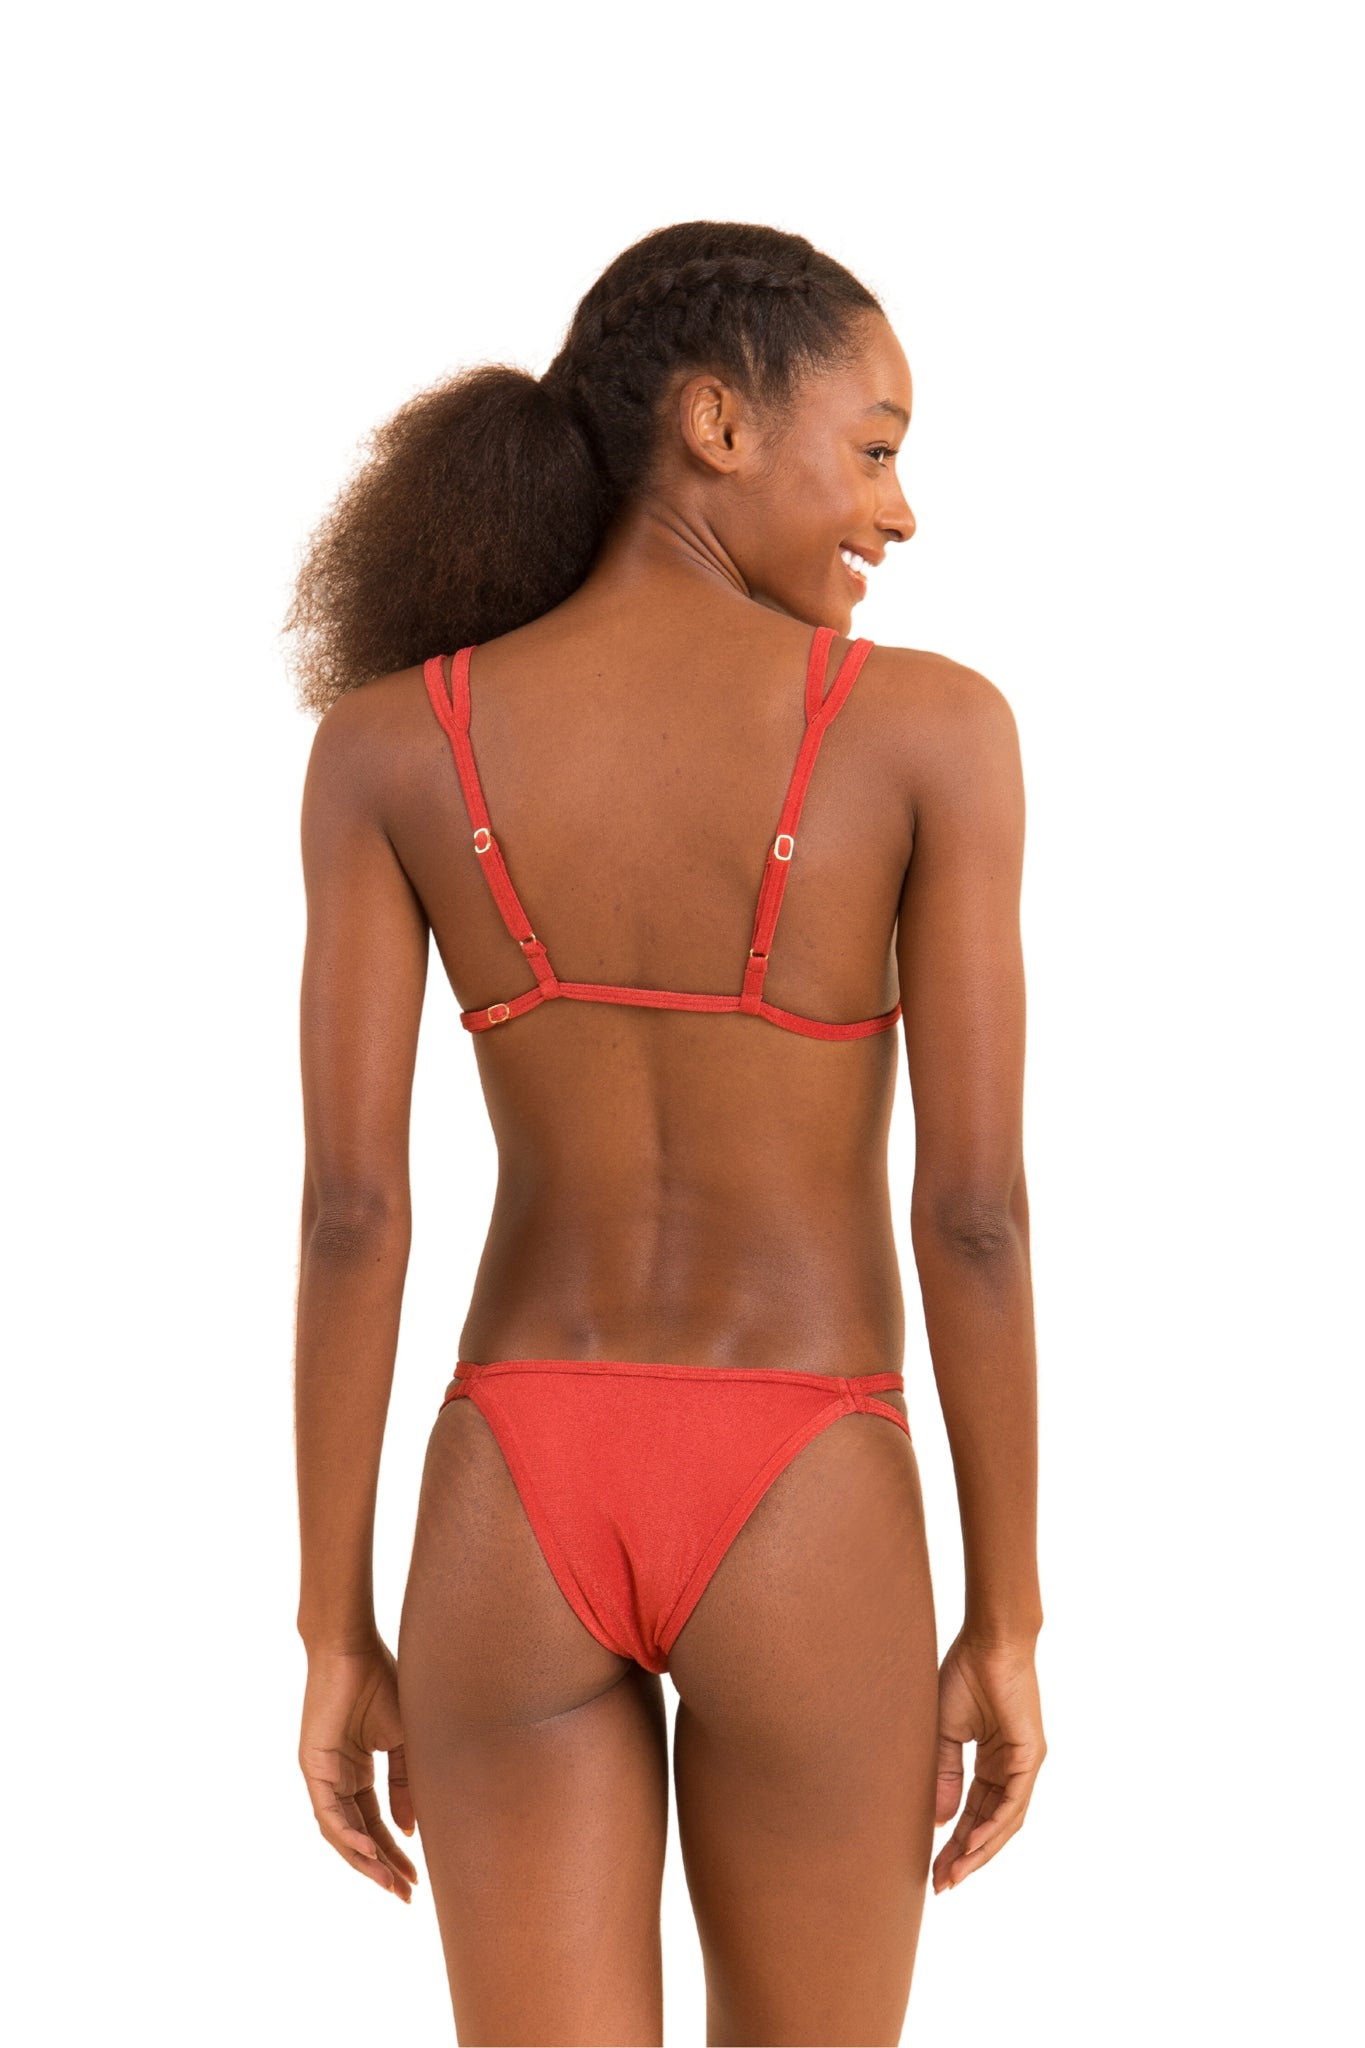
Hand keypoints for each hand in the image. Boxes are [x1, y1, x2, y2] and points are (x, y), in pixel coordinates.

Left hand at [299, 1638, 418, 1900]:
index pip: (376, 1823)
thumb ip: (404, 1783)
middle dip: (381, 1867)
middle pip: (359, 1835)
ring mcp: (323, 1775)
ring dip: (364, 1860)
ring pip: (341, 1832)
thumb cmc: (382, 1681)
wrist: (353, 1648)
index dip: (395, 1851)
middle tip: (405, 1894)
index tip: (416, 1877)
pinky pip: (328, 1813)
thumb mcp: (403, 1740)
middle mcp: (338, 1779)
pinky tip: (369, 1853)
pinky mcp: (312, 1768)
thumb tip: (408, 1829)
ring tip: (389, 1883)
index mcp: (359, 1771)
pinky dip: (348, 1836)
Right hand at [932, 1629, 1044, 1892]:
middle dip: (965, 1856)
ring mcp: (1023, 1764)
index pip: (973, 1812)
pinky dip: (994, 1825)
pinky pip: (1014, 1801)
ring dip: (979, 1850)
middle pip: (988, 1824)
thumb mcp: (944, 1732)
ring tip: (954, 1874)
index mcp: (991, 1762)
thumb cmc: (964, 1674)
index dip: (953, 1841)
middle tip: (941, 1883)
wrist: (988, 1641)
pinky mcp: (1030, 1756)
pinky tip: (973, 1844)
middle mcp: (1010, 1768)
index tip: (933, 1868)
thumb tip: (941, 1820)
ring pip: (1004, 1821)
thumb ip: (944, 1774)